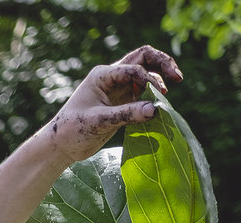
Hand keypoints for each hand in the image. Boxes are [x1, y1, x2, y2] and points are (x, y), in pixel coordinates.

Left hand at [46, 45, 184, 164]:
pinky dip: (154, 95)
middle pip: (143, 58)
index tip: (158, 97)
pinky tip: (161, 105)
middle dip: (162, 63)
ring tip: (171, 90)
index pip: (134, 68)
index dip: (149, 80)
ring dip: (160, 78)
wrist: (62, 145)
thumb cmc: (72, 130)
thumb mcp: (99, 122)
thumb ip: (126, 115)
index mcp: (103, 75)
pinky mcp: (123, 102)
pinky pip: (144, 92)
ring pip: (146, 72)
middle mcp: (112, 77)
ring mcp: (118, 88)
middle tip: (178, 77)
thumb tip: (155, 109)